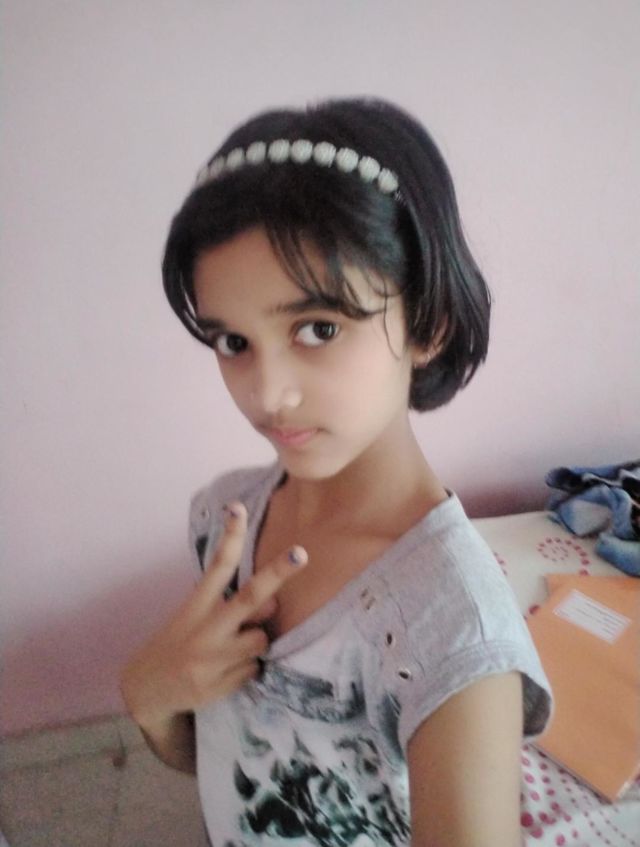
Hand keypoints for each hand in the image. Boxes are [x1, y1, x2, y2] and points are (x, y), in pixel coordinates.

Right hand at [119, 502, 306, 730]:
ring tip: (230, 651)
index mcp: (196, 605)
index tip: (238, 508)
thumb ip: (231, 605)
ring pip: (260, 640)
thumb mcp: (193, 617)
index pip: (217, 565)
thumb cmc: (180, 643)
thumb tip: (273, 602)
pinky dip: (245, 669)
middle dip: (277, 573)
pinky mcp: (218, 686)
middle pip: (250, 598)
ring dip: (254, 643)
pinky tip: (223, 673)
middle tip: (302, 553)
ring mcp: (211, 659)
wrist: (147, 691)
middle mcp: (204, 629)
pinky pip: (253, 670)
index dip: (230, 536)